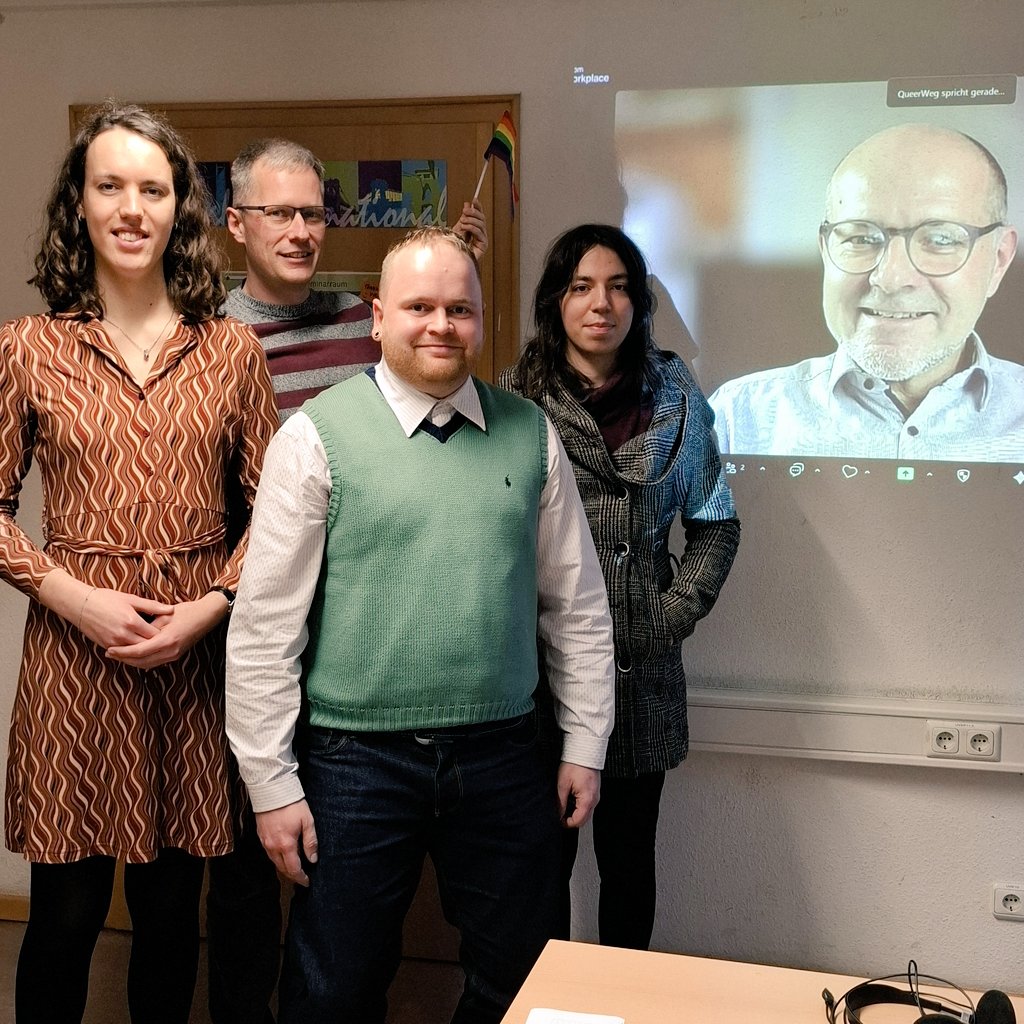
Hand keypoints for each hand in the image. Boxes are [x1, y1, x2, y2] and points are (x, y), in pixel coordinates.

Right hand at [37, 571, 174, 649]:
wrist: (80, 604)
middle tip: (167, 642)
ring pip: (136, 654)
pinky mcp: (106, 646)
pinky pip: (124, 655)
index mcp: (132, 621)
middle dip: (157, 644)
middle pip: (147, 646)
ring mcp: (114, 643)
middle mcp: (124, 635)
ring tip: (157, 648)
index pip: (155, 634)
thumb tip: (171, 610)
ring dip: (146, 651)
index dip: (165, 633)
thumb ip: (152, 606)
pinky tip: (141, 651)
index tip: (171, 631)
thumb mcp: (131, 599)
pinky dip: (133, 654)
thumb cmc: (107, 598)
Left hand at [106, 591, 228, 668]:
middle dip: (124, 659)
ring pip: (147, 664)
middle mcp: (170, 651)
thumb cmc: (187, 611)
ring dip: (132, 661)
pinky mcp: (175, 655)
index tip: (109, 649)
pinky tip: (134, 655)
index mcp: (166, 640)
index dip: (122, 652)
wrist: (207, 616)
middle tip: (110, 653)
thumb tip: (133, 633)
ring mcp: (174, 655)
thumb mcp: (165, 615)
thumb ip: (149, 626)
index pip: (138, 651)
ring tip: (119, 655)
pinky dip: (142, 660)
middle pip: (140, 662)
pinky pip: (154, 662)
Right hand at [256, 800, 317, 885]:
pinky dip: (277, 859)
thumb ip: (310, 842)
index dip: (301, 878)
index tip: (307, 882)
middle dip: (292, 876)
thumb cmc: (292, 804)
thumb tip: (313, 859)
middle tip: (302, 878)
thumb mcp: (307, 821)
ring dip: (284, 868)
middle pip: (282, 869)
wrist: (272, 790)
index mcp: (286, 845)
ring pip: (274, 862)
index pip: (293, 869)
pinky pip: (269, 854)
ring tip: (294, 869)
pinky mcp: (260, 836)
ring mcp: (265, 842)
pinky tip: (283, 856)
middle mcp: (273, 847)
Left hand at [453, 200, 487, 259]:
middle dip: (473, 212)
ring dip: (471, 220)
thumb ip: (464, 216)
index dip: (478, 207)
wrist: (454, 258)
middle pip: (482, 218)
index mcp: (476, 228)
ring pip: (481, 224)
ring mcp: (483, 239)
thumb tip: (467, 204)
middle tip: (465, 210)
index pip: (479, 215)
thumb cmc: (456, 246)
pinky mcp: (483, 245)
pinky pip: (479, 232)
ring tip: (462, 221)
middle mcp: (481, 233)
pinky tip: (464, 227)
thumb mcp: (458, 227)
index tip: (474, 199)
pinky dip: (471, 227)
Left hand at [557, 762, 600, 827]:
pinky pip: (587, 804)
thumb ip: (561, 802)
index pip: (578, 821)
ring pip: (586, 812)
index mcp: (587, 800)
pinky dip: (579, 805)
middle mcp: (595, 800)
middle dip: (571, 819)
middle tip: (560, 813)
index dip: (566, 823)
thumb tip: (558, 814)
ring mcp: (596, 795)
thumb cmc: (575, 764)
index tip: (558, 819)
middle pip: (583, 819)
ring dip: (575, 812)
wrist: (585, 751)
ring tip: (565, 802)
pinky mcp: (594, 791)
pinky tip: (571, 797)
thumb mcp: (563, 784)